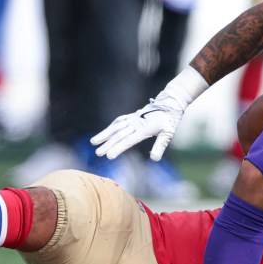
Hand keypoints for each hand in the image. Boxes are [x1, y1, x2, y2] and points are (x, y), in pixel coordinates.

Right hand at [91, 67, 207, 160]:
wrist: (169, 104)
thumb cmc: (169, 121)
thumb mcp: (168, 134)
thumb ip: (160, 146)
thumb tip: (154, 159)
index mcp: (145, 128)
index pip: (129, 140)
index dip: (118, 148)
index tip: (109, 156)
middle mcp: (136, 123)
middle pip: (119, 135)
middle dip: (107, 144)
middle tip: (98, 153)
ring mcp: (133, 118)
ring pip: (116, 127)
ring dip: (104, 134)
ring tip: (93, 142)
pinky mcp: (132, 116)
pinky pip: (119, 121)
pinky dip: (110, 127)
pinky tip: (105, 133)